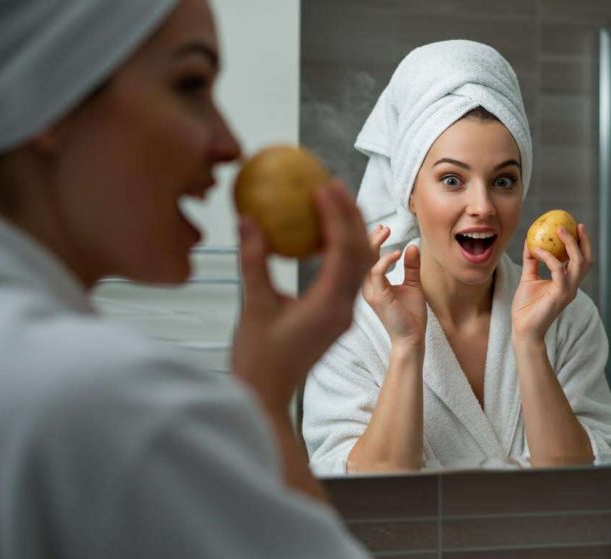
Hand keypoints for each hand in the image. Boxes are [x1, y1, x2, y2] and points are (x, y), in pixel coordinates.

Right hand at [231, 181, 374, 409]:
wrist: (267, 396)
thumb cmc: (257, 358)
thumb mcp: (253, 306)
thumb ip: (254, 262)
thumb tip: (250, 220)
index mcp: (328, 306)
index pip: (343, 252)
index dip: (337, 217)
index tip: (324, 188)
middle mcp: (343, 309)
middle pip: (360, 255)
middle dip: (351, 217)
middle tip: (334, 185)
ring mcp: (342, 313)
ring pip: (359, 265)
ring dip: (351, 232)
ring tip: (334, 201)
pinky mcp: (335, 316)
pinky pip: (347, 275)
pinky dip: (341, 250)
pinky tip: (322, 232)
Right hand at [361, 225, 426, 347]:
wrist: (411, 338)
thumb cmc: (410, 316)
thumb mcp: (413, 285)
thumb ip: (411, 266)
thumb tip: (411, 246)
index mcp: (373, 284)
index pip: (366, 258)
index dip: (372, 241)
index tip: (383, 228)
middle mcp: (367, 287)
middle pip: (361, 256)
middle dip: (371, 237)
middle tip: (385, 227)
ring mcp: (370, 292)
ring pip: (365, 261)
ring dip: (374, 243)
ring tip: (386, 232)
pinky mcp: (378, 297)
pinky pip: (376, 273)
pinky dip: (385, 260)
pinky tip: (396, 253)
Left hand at [511, 224, 592, 341]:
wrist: (523, 328)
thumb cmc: (526, 307)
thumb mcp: (528, 278)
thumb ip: (531, 261)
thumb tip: (530, 241)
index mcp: (567, 282)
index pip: (580, 260)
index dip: (581, 243)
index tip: (574, 227)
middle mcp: (572, 286)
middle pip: (586, 260)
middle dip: (583, 241)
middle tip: (574, 225)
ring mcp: (568, 290)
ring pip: (578, 263)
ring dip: (570, 244)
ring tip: (559, 230)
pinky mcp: (560, 294)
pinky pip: (558, 270)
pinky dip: (549, 257)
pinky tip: (537, 250)